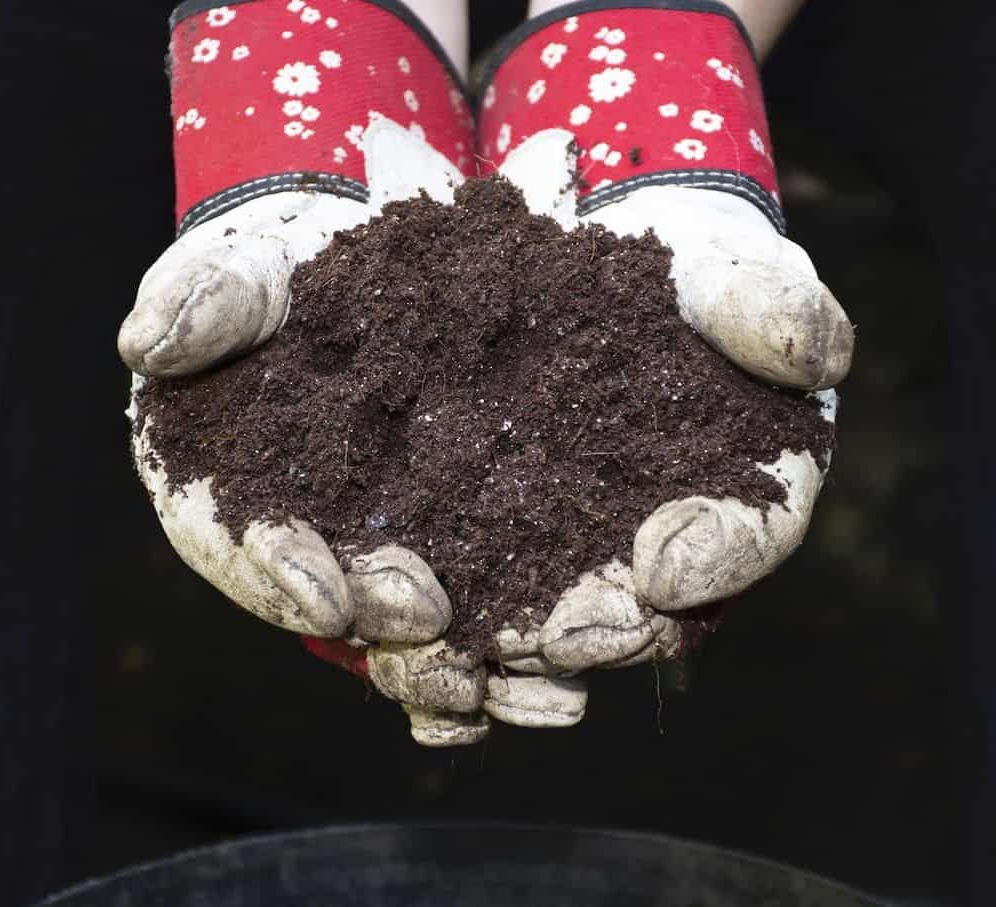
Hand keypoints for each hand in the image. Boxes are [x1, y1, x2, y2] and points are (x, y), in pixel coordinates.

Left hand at [386, 2, 850, 732]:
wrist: (579, 258)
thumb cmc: (673, 268)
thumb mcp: (725, 264)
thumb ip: (768, 303)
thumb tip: (810, 356)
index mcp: (734, 487)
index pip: (747, 534)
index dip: (720, 556)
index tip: (670, 567)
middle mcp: (647, 540)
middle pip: (636, 609)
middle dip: (601, 628)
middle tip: (556, 635)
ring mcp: (560, 548)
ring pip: (539, 624)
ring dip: (501, 654)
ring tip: (459, 656)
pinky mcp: (476, 537)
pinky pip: (456, 599)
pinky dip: (426, 627)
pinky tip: (386, 636)